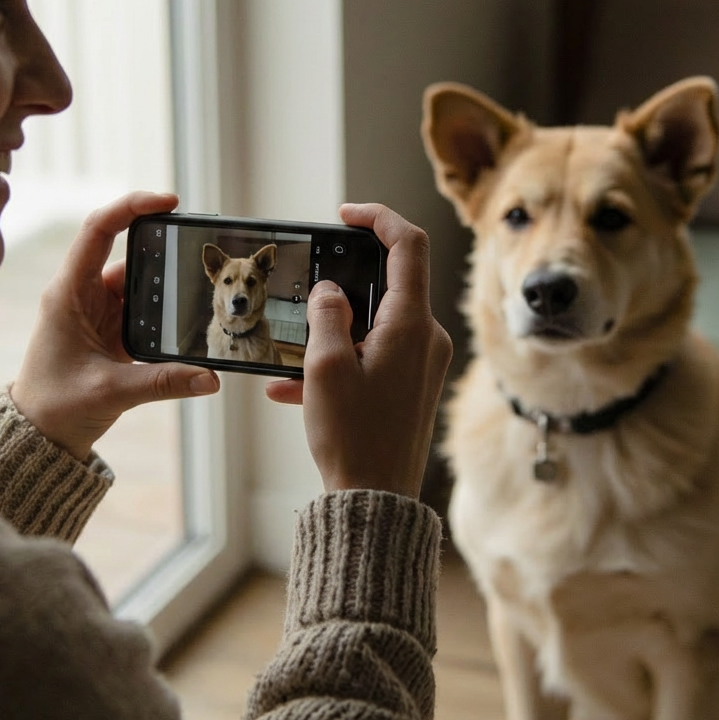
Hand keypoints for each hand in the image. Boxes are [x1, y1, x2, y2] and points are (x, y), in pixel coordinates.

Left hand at [10, 192, 218, 460]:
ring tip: (201, 287)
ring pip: (139, 282)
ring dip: (166, 286)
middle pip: (126, 252)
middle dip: (163, 248)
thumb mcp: (110, 392)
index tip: (169, 202)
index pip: (98, 229)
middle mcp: (82, 293)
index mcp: (68, 292)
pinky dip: (165, 310)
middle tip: (200, 248)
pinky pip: (143, 307)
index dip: (132, 207)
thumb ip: (163, 382)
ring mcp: (97, 310)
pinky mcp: (110, 329)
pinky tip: (188, 316)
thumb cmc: (55, 408)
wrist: (38, 436)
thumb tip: (210, 377)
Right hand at [266, 203, 451, 497]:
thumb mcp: (325, 367)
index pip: (408, 244)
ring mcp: (421, 362)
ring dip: (333, 331)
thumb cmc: (354, 438)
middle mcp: (426, 338)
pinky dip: (339, 361)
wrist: (376, 503)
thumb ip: (326, 315)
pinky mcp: (411, 385)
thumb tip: (329, 291)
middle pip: (389, 283)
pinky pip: (373, 355)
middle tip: (308, 292)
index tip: (346, 215)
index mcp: (412, 324)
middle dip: (343, 285)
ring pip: (375, 323)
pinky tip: (294, 389)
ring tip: (292, 356)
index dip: (379, 218)